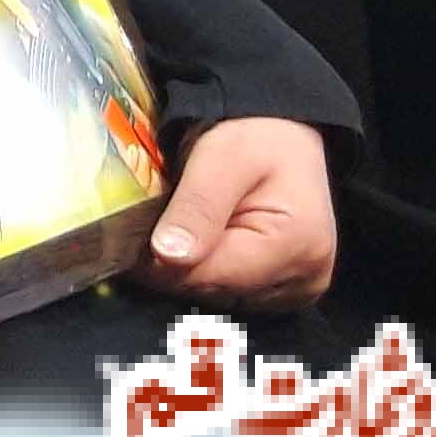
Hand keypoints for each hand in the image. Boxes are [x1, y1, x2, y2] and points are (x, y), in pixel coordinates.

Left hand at [127, 117, 337, 310]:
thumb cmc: (259, 139)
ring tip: (188, 228)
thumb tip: (168, 256)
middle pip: (211, 291)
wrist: (289, 140)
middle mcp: (305, 278)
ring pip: (218, 297)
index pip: (207, 278)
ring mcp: (298, 289)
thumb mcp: (223, 156)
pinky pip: (233, 295)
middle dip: (176, 264)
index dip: (160, 262)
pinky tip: (208, 243)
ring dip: (193, 269)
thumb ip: (198, 205)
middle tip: (159, 223)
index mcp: (295, 246)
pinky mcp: (288, 292)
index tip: (130, 237)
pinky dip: (212, 272)